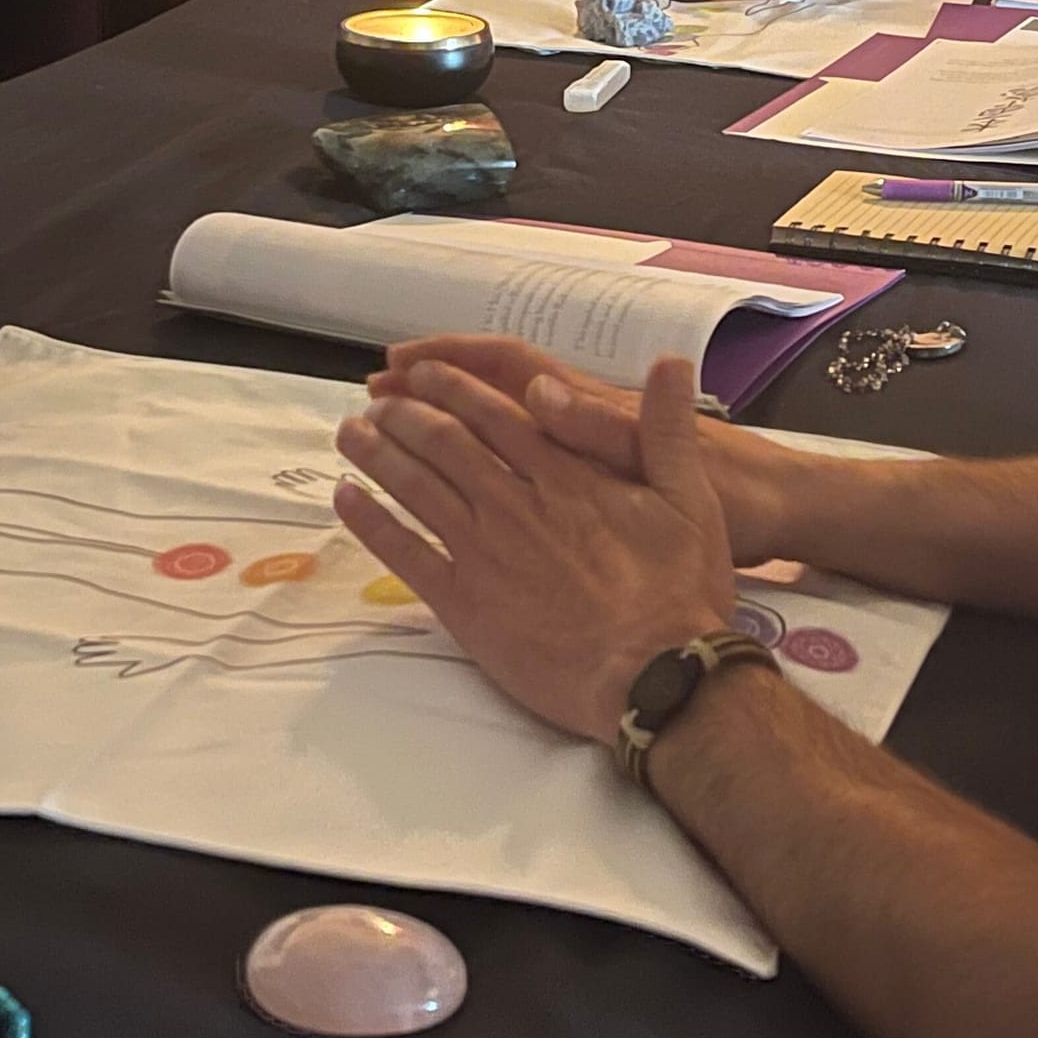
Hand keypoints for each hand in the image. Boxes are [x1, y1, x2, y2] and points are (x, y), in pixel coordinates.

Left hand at [335, 357, 735, 742]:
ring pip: (417, 487)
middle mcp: (515, 504)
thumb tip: (670, 361)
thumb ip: (669, 428)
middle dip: (406, 413)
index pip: (498, 415)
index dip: (456, 388)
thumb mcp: (691, 499)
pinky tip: (345, 499)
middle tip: (377, 397)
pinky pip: (404, 553)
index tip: (425, 372)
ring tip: (350, 431)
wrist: (654, 676)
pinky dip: (370, 521)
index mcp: (566, 475)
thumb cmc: (679, 593)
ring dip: (378, 454)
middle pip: (445, 443)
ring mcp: (484, 553)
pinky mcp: (465, 603)